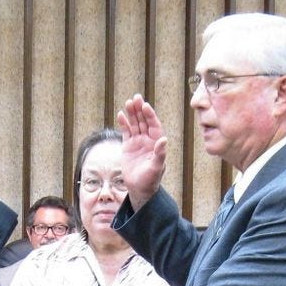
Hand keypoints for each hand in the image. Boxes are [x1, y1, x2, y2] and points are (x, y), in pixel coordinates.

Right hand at [116, 94, 166, 208]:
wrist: (139, 188)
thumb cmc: (151, 179)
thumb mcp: (157, 167)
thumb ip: (160, 154)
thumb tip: (164, 139)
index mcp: (157, 142)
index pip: (154, 125)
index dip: (150, 115)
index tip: (145, 106)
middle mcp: (148, 140)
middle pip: (144, 121)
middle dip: (140, 109)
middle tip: (136, 97)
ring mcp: (138, 142)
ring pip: (135, 124)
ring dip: (132, 113)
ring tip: (128, 102)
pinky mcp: (128, 146)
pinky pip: (126, 131)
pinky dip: (124, 123)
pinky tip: (121, 114)